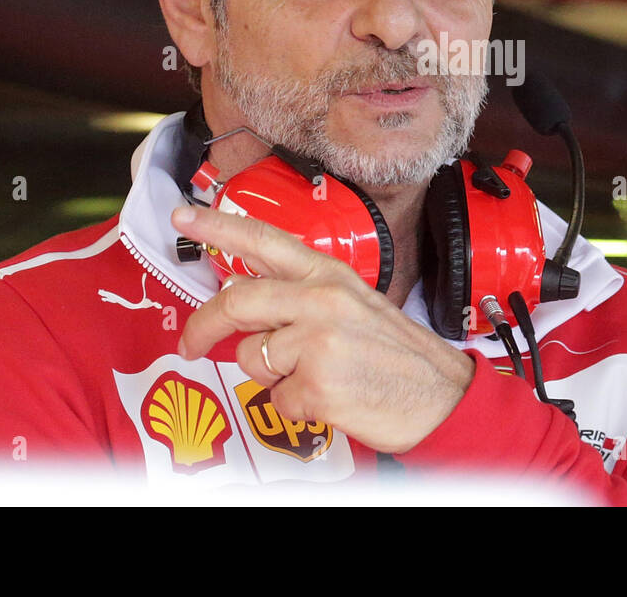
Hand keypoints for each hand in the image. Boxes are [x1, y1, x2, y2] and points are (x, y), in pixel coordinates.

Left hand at [171, 205, 475, 453]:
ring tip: (315, 377)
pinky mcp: (318, 385)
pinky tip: (330, 400)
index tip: (183, 218)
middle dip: (204, 326)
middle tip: (189, 344)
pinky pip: (277, 399)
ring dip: (273, 376)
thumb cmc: (397, 355)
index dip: (219, 227)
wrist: (442, 397)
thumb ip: (302, 297)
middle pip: (238, 301)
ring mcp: (319, 342)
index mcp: (330, 275)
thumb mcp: (355, 305)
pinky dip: (296, 407)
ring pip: (253, 357)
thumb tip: (246, 302)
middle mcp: (322, 300)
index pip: (265, 240)